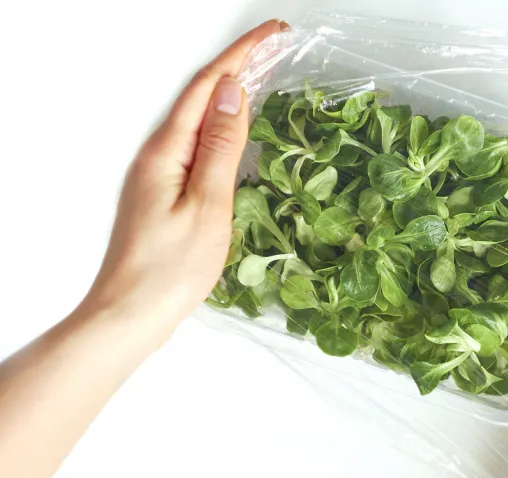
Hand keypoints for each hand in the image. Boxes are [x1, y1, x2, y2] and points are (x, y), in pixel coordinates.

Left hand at [82, 19, 288, 345]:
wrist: (131, 314)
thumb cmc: (170, 268)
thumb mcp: (207, 204)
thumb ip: (221, 147)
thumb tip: (233, 92)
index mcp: (166, 151)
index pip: (207, 87)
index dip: (242, 55)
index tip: (275, 34)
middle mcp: (158, 155)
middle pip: (201, 97)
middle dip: (239, 66)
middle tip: (277, 48)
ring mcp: (159, 174)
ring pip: (200, 121)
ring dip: (232, 94)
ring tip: (265, 77)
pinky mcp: (165, 194)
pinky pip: (197, 146)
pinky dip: (223, 128)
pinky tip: (239, 131)